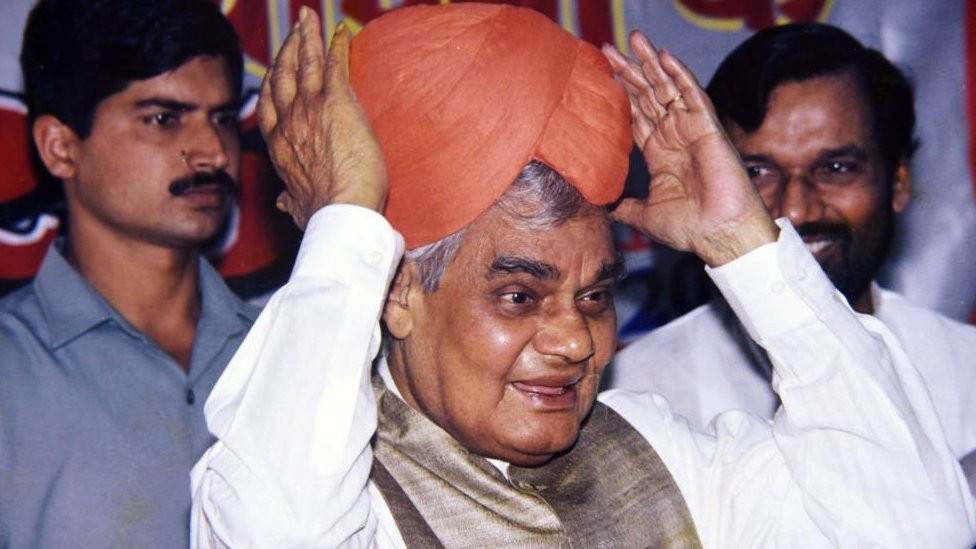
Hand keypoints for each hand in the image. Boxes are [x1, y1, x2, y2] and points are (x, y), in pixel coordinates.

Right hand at [258, 7, 386, 229]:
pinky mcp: (336, 103)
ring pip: (304, 64)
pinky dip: (336, 45)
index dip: (273, 83)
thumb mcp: (297, 207)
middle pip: (281, 77)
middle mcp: (288, 122)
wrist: (339, 212)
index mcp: (278, 145)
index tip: (277, 69)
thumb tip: (283, 202)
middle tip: (294, 32)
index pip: (270, 105)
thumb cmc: (322, 215)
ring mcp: (309, 109)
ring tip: (309, 20)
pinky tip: (341, 31)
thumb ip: (290, 200)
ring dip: (306, 38)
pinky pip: (335, 65)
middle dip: (287, 50)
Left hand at [602, 32, 776, 265]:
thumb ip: (624, 206)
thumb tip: (602, 206)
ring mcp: (691, 130)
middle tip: (607, 49)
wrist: (719, 236)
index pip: (637, 116)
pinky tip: (664, 56)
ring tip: (634, 39)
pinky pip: (693, 95)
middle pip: (648, 96)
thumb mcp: (645, 216)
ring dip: (651, 63)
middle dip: (630, 71)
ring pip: (668, 88)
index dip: (621, 95)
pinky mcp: (708, 128)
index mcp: (660, 154)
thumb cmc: (690, 229)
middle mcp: (675, 137)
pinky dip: (679, 74)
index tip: (601, 76)